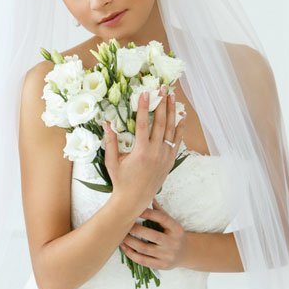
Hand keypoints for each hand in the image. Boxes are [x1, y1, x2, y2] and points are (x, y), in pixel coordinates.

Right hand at [104, 90, 184, 217]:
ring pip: (171, 130)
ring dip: (172, 112)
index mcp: (141, 151)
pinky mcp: (169, 161)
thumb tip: (106, 122)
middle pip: (160, 123)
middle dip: (161, 104)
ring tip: (172, 96)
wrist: (134, 200)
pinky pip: (176, 142)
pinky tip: (182, 117)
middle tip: (162, 88)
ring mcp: (164, 157)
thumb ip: (110, 141)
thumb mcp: (112, 161)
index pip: (142, 124)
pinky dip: (180, 129)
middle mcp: (155, 153)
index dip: (143, 107)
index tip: (145, 93)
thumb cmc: (120, 181)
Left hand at [121, 200, 186, 271]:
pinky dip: (131, 254)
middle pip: (152, 235)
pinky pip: (143, 260)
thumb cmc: (175, 235)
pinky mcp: (161, 265)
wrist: (186, 253)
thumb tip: (148, 196)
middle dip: (136, 229)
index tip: (136, 209)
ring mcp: (167, 256)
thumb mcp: (172, 223)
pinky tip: (124, 247)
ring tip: (121, 236)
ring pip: (144, 249)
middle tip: (125, 224)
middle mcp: (173, 243)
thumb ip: (160, 212)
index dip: (148, 213)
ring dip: (130, 242)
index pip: (162, 218)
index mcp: (176, 229)